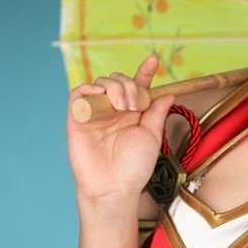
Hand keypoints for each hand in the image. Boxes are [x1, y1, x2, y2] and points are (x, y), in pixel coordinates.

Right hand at [67, 54, 175, 203]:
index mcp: (133, 113)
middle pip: (119, 81)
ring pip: (100, 84)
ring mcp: (96, 113)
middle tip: (134, 104)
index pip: (138, 86)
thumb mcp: (152, 135)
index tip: (153, 60)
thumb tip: (169, 91)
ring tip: (122, 106)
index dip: (145, 71)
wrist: (114, 186)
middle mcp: (114, 111)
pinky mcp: (78, 119)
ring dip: (113, 87)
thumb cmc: (134, 166)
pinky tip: (100, 95)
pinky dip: (88, 89)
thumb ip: (157, 112)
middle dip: (128, 85)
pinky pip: (78, 94)